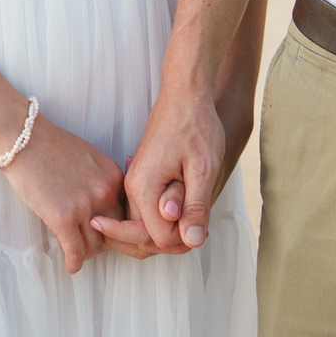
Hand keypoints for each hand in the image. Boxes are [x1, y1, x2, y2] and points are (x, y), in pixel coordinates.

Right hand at [0, 117, 127, 274]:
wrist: (21, 137)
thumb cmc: (50, 145)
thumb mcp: (88, 158)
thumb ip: (101, 182)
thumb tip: (105, 208)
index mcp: (113, 176)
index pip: (124, 213)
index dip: (116, 226)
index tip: (107, 233)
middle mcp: (104, 192)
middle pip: (114, 232)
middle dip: (104, 241)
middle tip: (92, 246)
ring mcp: (84, 206)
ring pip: (95, 246)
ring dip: (87, 252)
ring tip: (78, 253)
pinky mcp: (62, 218)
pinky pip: (75, 251)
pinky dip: (74, 263)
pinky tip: (71, 266)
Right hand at [93, 79, 226, 256]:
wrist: (185, 94)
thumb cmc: (196, 127)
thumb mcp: (203, 169)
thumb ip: (195, 207)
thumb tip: (191, 241)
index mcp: (143, 188)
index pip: (156, 238)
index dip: (182, 241)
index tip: (202, 228)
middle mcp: (132, 188)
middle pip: (143, 236)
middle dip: (172, 241)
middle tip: (199, 228)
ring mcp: (134, 182)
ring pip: (143, 225)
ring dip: (168, 230)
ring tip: (195, 219)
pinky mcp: (141, 177)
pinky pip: (146, 210)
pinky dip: (164, 218)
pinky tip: (185, 210)